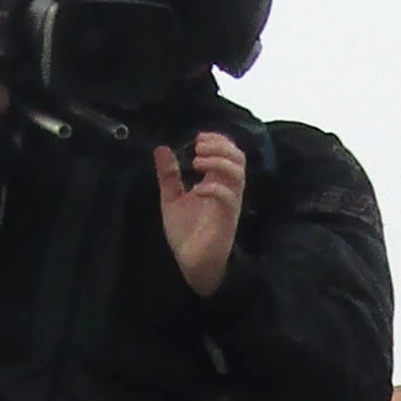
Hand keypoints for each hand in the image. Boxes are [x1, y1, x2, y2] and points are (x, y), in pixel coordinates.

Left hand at [153, 131, 246, 297]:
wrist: (192, 262)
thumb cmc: (187, 232)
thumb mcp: (172, 199)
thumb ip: (168, 175)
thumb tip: (161, 149)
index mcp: (217, 182)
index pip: (229, 153)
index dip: (218, 140)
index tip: (198, 137)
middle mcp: (227, 190)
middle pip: (238, 158)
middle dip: (220, 146)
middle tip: (198, 146)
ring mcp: (229, 204)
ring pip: (238, 174)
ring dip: (217, 162)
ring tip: (196, 162)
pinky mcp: (227, 219)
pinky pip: (228, 198)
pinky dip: (213, 188)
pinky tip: (196, 189)